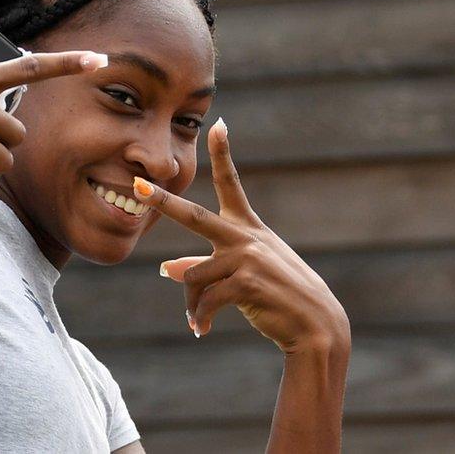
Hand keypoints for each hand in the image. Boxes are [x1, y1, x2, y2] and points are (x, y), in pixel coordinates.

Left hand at [132, 118, 349, 355]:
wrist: (316, 324)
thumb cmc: (279, 295)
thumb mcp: (244, 273)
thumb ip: (205, 266)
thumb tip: (164, 268)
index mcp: (248, 227)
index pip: (230, 183)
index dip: (223, 154)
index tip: (218, 125)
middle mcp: (245, 237)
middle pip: (193, 216)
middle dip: (163, 201)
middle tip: (137, 187)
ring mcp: (246, 258)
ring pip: (193, 277)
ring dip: (192, 304)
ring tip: (197, 320)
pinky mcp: (246, 283)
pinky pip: (205, 300)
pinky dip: (200, 318)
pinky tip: (202, 330)